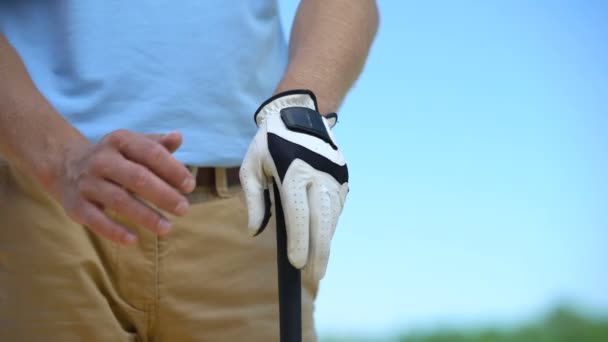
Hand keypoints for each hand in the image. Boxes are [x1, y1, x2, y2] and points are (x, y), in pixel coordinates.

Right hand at [48, 130, 194, 244]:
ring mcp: (88, 183)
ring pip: (119, 200)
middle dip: (163, 194)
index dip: (172, 170)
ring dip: (145, 216)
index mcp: (120, 141)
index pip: (151, 153)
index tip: (189, 186)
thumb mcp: (133, 145)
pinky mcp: (76, 205)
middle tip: (184, 209)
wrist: (64, 165)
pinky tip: (134, 240)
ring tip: (167, 228)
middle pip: (137, 178)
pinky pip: (96, 220)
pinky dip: (114, 231)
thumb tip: (178, 137)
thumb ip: (157, 144)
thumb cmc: (114, 157)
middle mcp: (102, 160)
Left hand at [240, 90, 348, 281]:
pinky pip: (337, 207)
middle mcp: (318, 174)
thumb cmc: (269, 142)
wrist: (300, 114)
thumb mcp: (251, 166)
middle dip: (320, 250)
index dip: (299, 240)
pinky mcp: (342, 176)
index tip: (297, 264)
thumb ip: (255, 200)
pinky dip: (330, 225)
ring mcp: (334, 175)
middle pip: (322, 219)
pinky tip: (323, 240)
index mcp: (293, 170)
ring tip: (320, 265)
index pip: (298, 213)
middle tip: (316, 275)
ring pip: (333, 216)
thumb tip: (255, 231)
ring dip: (327, 241)